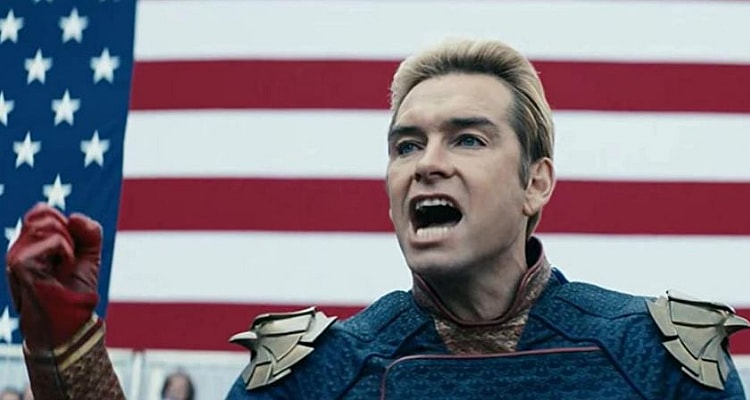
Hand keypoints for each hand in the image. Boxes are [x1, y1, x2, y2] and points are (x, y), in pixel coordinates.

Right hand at [5, 203, 101, 349]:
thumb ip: (89, 231)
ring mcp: (16, 255)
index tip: (70, 250)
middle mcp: (18, 247)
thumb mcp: (88, 255)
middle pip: (45, 213)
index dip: (65, 224)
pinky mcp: (21, 263)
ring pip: (50, 224)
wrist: (69, 321)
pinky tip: (61, 273)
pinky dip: (68, 256)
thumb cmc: (75, 291)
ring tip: (62, 268)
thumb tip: (74, 216)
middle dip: (68, 235)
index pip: (41, 211)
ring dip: (69, 246)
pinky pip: (57, 242)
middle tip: (66, 261)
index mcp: (28, 243)